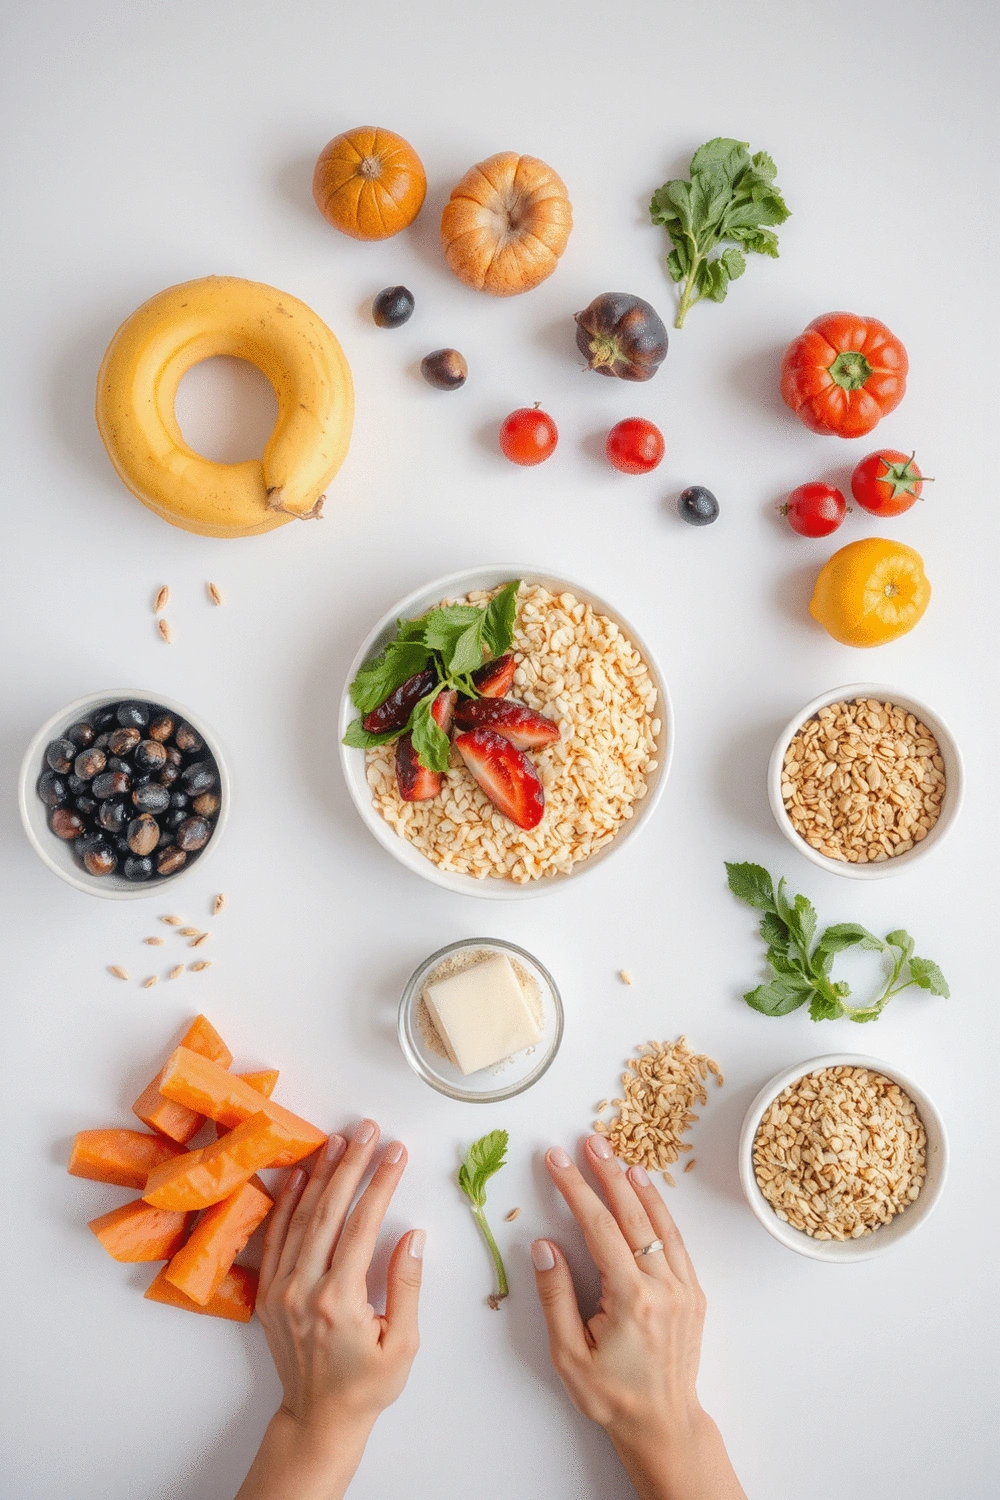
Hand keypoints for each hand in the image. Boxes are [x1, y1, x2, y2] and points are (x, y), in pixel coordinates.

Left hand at [237, 1120, 423, 1499]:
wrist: (319, 1419)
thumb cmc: (367, 1386)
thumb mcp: (403, 1343)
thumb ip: (405, 1286)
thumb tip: (411, 1235)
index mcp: (339, 1301)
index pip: (362, 1225)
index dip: (381, 1183)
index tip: (397, 1152)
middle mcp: (303, 1289)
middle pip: (329, 1211)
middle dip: (352, 1165)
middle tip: (369, 1130)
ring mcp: (281, 1289)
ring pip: (300, 1218)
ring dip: (322, 1174)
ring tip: (340, 1141)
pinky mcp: (269, 1293)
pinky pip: (276, 1237)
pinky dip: (288, 1203)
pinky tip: (302, 1176)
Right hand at [532, 1137, 745, 1499]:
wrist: (663, 1425)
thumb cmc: (611, 1396)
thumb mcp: (569, 1356)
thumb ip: (556, 1297)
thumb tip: (544, 1246)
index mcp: (631, 1300)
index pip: (599, 1227)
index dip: (576, 1188)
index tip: (556, 1160)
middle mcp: (663, 1287)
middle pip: (632, 1214)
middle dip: (607, 1173)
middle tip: (588, 1141)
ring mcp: (683, 1289)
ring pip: (660, 1223)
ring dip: (637, 1185)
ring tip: (617, 1156)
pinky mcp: (693, 1294)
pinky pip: (675, 1241)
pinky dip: (661, 1211)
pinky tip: (647, 1193)